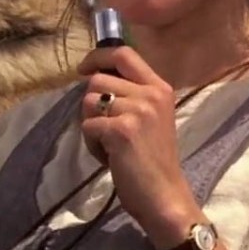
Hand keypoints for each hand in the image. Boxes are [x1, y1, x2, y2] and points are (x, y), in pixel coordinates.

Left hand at [78, 46, 207, 249]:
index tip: (84, 68)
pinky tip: (109, 158)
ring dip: (90, 126)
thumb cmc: (154, 160)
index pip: (124, 53)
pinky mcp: (121, 131)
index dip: (98, 56)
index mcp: (160, 87)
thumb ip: (131, 95)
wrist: (165, 196)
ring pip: (88, 102)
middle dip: (91, 105)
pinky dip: (92, 145)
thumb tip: (93, 76)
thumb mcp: (151, 118)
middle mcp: (151, 94)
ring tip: (109, 145)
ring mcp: (137, 111)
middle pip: (97, 79)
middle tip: (106, 129)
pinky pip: (87, 126)